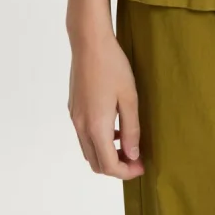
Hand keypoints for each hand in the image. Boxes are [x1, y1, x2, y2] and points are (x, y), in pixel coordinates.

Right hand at [67, 32, 143, 179]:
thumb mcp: (129, 98)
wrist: (89, 42)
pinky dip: (98, 140)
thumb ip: (131, 129)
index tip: (141, 166)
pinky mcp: (73, 108)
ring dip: (106, 154)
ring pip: (88, 150)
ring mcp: (74, 117)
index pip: (109, 165)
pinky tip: (113, 126)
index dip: (126, 172)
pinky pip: (84, 135)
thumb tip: (132, 155)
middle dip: (116, 167)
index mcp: (95, 127)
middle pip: (96, 163)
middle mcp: (81, 126)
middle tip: (136, 159)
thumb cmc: (112, 66)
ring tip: (126, 143)